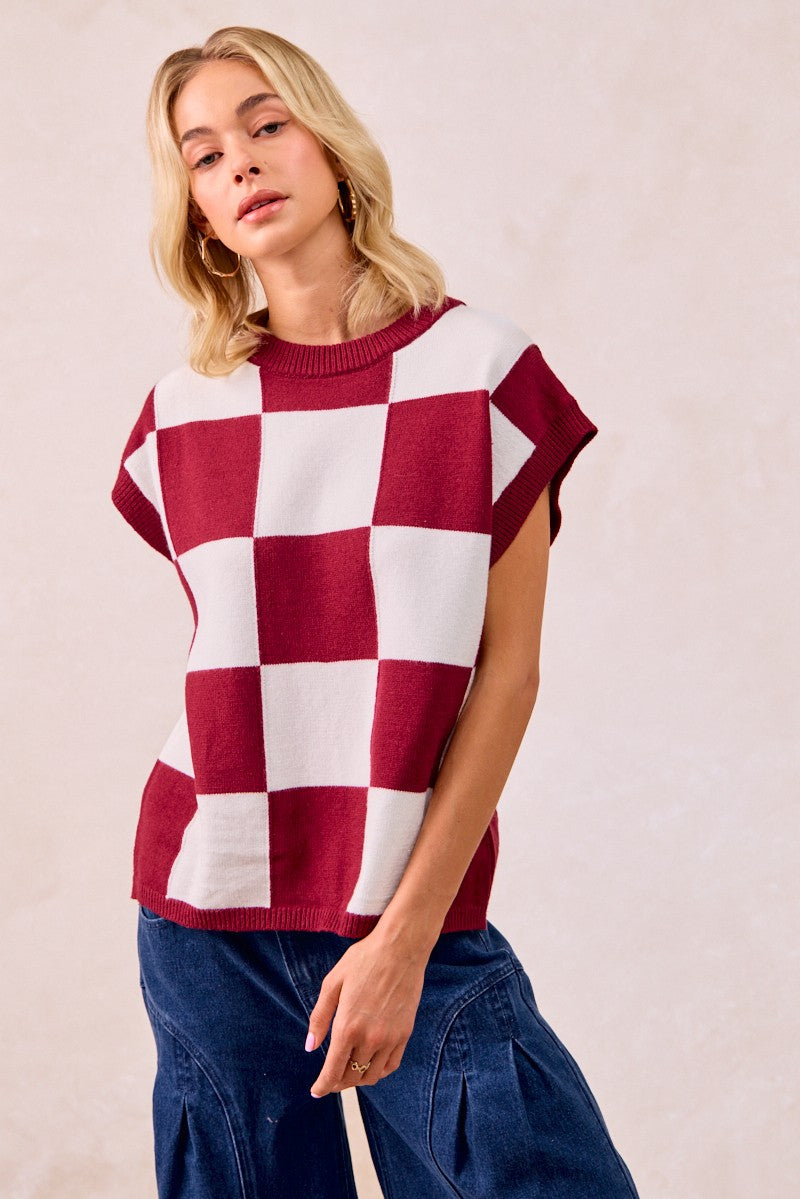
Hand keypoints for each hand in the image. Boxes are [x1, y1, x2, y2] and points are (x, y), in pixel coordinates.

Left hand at [306, 925, 432, 1098]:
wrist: (400, 949)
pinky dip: (378, 1071)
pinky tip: (370, 1063)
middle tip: (330, 1078)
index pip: (332, 1071)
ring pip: (371, 1076)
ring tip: (349, 1070)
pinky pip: (390, 1065)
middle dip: (337, 1082)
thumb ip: (320, 1018)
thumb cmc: (363, 961)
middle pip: (351, 1077)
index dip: (322, 1086)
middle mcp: (369, 1039)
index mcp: (347, 1027)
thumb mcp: (332, 983)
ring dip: (357, 1078)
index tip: (316, 1091)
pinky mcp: (405, 1034)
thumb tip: (311, 1047)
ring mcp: (389, 1038)